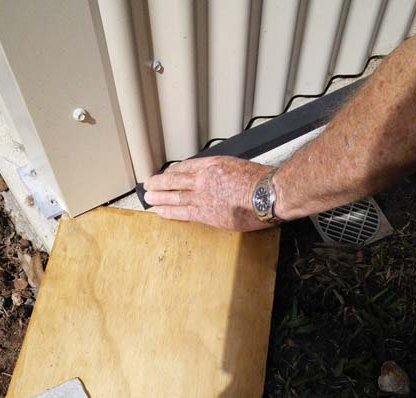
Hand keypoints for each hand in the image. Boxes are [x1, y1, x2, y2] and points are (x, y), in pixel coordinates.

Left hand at [143, 156, 273, 230]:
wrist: (267, 194)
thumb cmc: (260, 181)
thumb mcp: (238, 165)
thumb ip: (222, 171)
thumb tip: (216, 177)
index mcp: (212, 165)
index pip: (186, 166)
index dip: (173, 171)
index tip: (167, 174)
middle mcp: (203, 179)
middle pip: (175, 179)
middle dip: (160, 182)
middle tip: (148, 184)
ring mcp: (203, 196)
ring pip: (175, 195)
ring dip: (159, 197)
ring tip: (149, 198)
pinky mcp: (206, 214)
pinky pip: (183, 212)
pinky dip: (169, 211)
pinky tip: (160, 211)